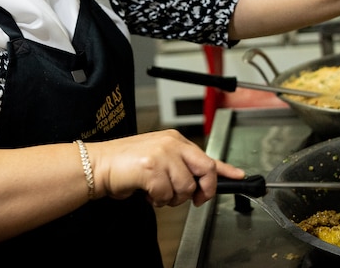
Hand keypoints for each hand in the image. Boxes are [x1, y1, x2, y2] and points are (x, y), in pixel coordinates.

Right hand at [87, 130, 244, 206]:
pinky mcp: (152, 168)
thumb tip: (200, 185)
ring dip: (172, 198)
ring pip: (185, 188)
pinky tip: (147, 192)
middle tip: (195, 199)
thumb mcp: (158, 159)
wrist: (99, 164)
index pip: (207, 156)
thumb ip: (180, 167)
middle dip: (203, 190)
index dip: (226, 169)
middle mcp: (171, 144)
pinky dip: (157, 200)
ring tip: (156, 191)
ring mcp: (162, 155)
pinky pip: (166, 194)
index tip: (240, 176)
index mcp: (175, 140)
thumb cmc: (126, 164)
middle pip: (205, 170)